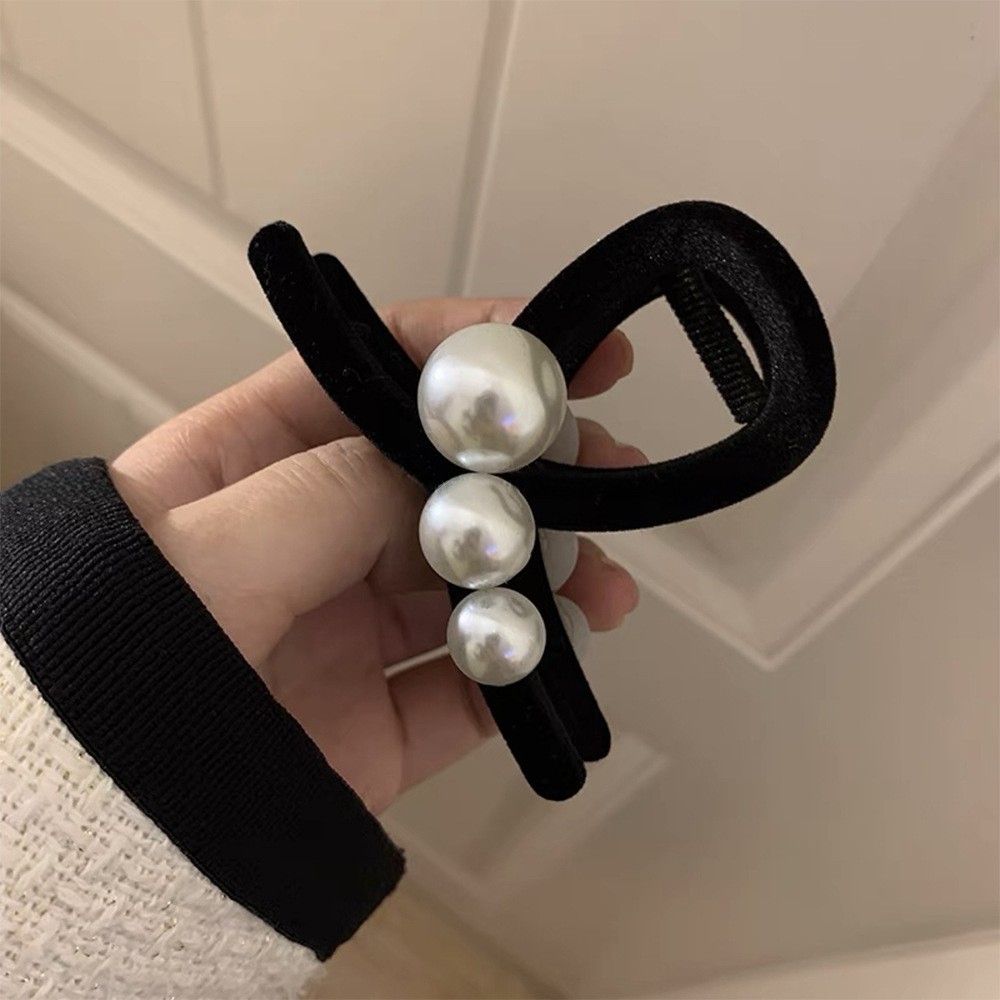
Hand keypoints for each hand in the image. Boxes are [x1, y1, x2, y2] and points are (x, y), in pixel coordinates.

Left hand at [110, 299, 643, 812]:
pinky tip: (563, 648)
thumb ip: (332, 490)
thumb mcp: (210, 548)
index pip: (366, 376)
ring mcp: (346, 631)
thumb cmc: (109, 664)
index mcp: (249, 471)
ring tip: (602, 582)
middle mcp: (307, 542)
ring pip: (471, 580)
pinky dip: (527, 666)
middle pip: (441, 478)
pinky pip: (471, 685)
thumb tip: (446, 466)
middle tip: (603, 465)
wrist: (98, 833)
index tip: (552, 345)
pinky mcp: (378, 720)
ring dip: (550, 571)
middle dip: (531, 465)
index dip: (462, 348)